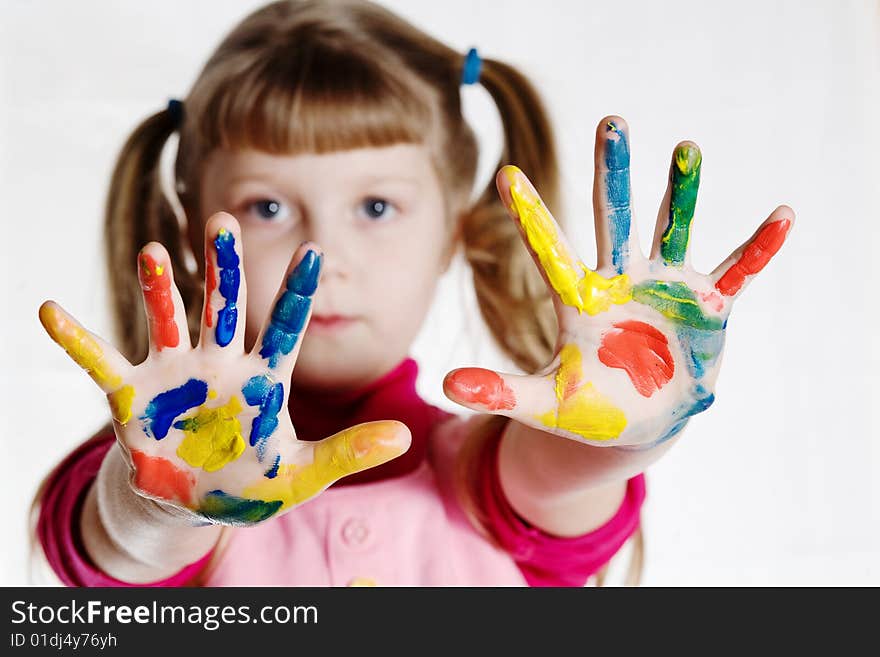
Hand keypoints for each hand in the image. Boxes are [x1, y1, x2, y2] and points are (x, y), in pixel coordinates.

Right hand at [40, 212, 409, 524]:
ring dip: (157, 289)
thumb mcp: (304, 473)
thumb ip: (350, 452)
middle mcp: (219, 364)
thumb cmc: (255, 480)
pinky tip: (50, 312)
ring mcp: (175, 376)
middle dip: (224, 268)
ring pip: (167, 321)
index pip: (284, 327)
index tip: (314, 250)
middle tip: (224, 220)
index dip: (297, 292)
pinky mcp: (134, 396)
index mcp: (264, 379)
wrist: (201, 500)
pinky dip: (78, 341)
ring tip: (152, 251)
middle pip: (224, 307)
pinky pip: (102, 363)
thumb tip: (405, 434)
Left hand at [444, 116, 792, 448]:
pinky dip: (757, 248)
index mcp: (580, 300)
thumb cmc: (589, 408)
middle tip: (611, 124)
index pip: (550, 251)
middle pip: (614, 219)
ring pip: (673, 230)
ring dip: (681, 192)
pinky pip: (736, 271)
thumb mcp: (544, 404)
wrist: (639, 420)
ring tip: (685, 149)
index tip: (505, 175)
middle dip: (613, 175)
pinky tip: (781, 216)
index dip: (530, 215)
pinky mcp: (707, 307)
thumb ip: (500, 392)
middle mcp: (622, 281)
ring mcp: (666, 288)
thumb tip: (445, 386)